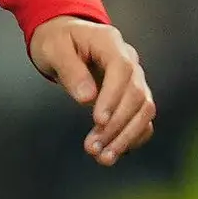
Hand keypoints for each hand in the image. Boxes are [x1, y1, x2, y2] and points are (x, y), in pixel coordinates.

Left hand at [28, 16, 156, 165]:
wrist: (65, 40)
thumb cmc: (57, 41)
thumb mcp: (53, 49)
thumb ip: (70, 70)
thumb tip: (86, 99)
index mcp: (110, 42)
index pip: (122, 69)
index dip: (113, 96)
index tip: (98, 121)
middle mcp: (130, 60)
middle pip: (137, 94)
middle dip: (117, 125)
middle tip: (92, 148)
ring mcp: (134, 79)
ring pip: (144, 110)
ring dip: (126, 136)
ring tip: (103, 158)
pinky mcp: (132, 97)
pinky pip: (142, 119)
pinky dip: (132, 138)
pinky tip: (114, 153)